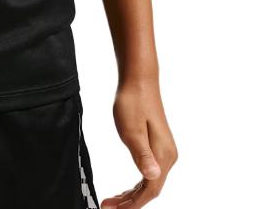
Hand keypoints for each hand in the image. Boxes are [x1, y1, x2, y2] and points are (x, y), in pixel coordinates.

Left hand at [100, 76, 177, 206]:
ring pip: (149, 182)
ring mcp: (164, 151)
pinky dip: (137, 184)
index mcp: (163, 155)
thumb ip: (141, 154)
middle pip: (150, 189)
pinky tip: (126, 188)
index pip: (151, 190)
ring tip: (113, 201)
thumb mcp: (131, 130)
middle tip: (108, 206)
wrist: (138, 81)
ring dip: (132, 194)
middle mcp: (168, 156)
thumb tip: (152, 176)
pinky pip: (148, 172)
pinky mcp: (158, 145)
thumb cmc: (133, 102)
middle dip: (131, 202)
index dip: (133, 204)